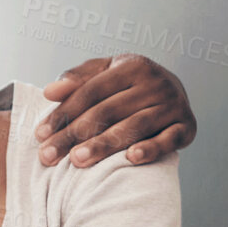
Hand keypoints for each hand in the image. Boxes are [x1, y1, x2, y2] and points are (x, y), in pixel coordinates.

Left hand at [36, 54, 196, 166]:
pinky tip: (130, 159)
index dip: (63, 113)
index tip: (39, 134)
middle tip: (48, 155)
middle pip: (108, 111)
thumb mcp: (104, 73)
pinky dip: (151, 149)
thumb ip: (76, 78)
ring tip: (77, 160)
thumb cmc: (128, 85)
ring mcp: (174, 104)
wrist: (175, 91)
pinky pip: (168, 139)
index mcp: (132, 66)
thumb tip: (49, 91)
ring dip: (104, 145)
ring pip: (134, 126)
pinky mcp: (187, 126)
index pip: (90, 91)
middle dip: (74, 134)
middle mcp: (155, 83)